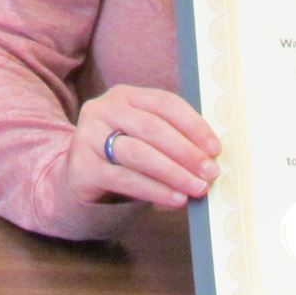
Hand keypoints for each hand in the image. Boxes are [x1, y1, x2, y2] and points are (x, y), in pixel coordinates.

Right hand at [65, 85, 220, 210]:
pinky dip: (154, 190)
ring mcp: (89, 136)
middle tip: (210, 171)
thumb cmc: (123, 156)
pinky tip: (175, 199)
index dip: (193, 124)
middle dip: (186, 151)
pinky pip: (124, 179)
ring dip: (173, 172)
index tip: (215, 148)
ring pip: (138, 152)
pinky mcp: (82, 167)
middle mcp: (104, 109)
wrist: (80, 177)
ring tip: (197, 187)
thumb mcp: (144, 138)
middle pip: (152, 127)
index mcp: (125, 95)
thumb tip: (209, 157)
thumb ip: (171, 139)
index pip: (165, 103)